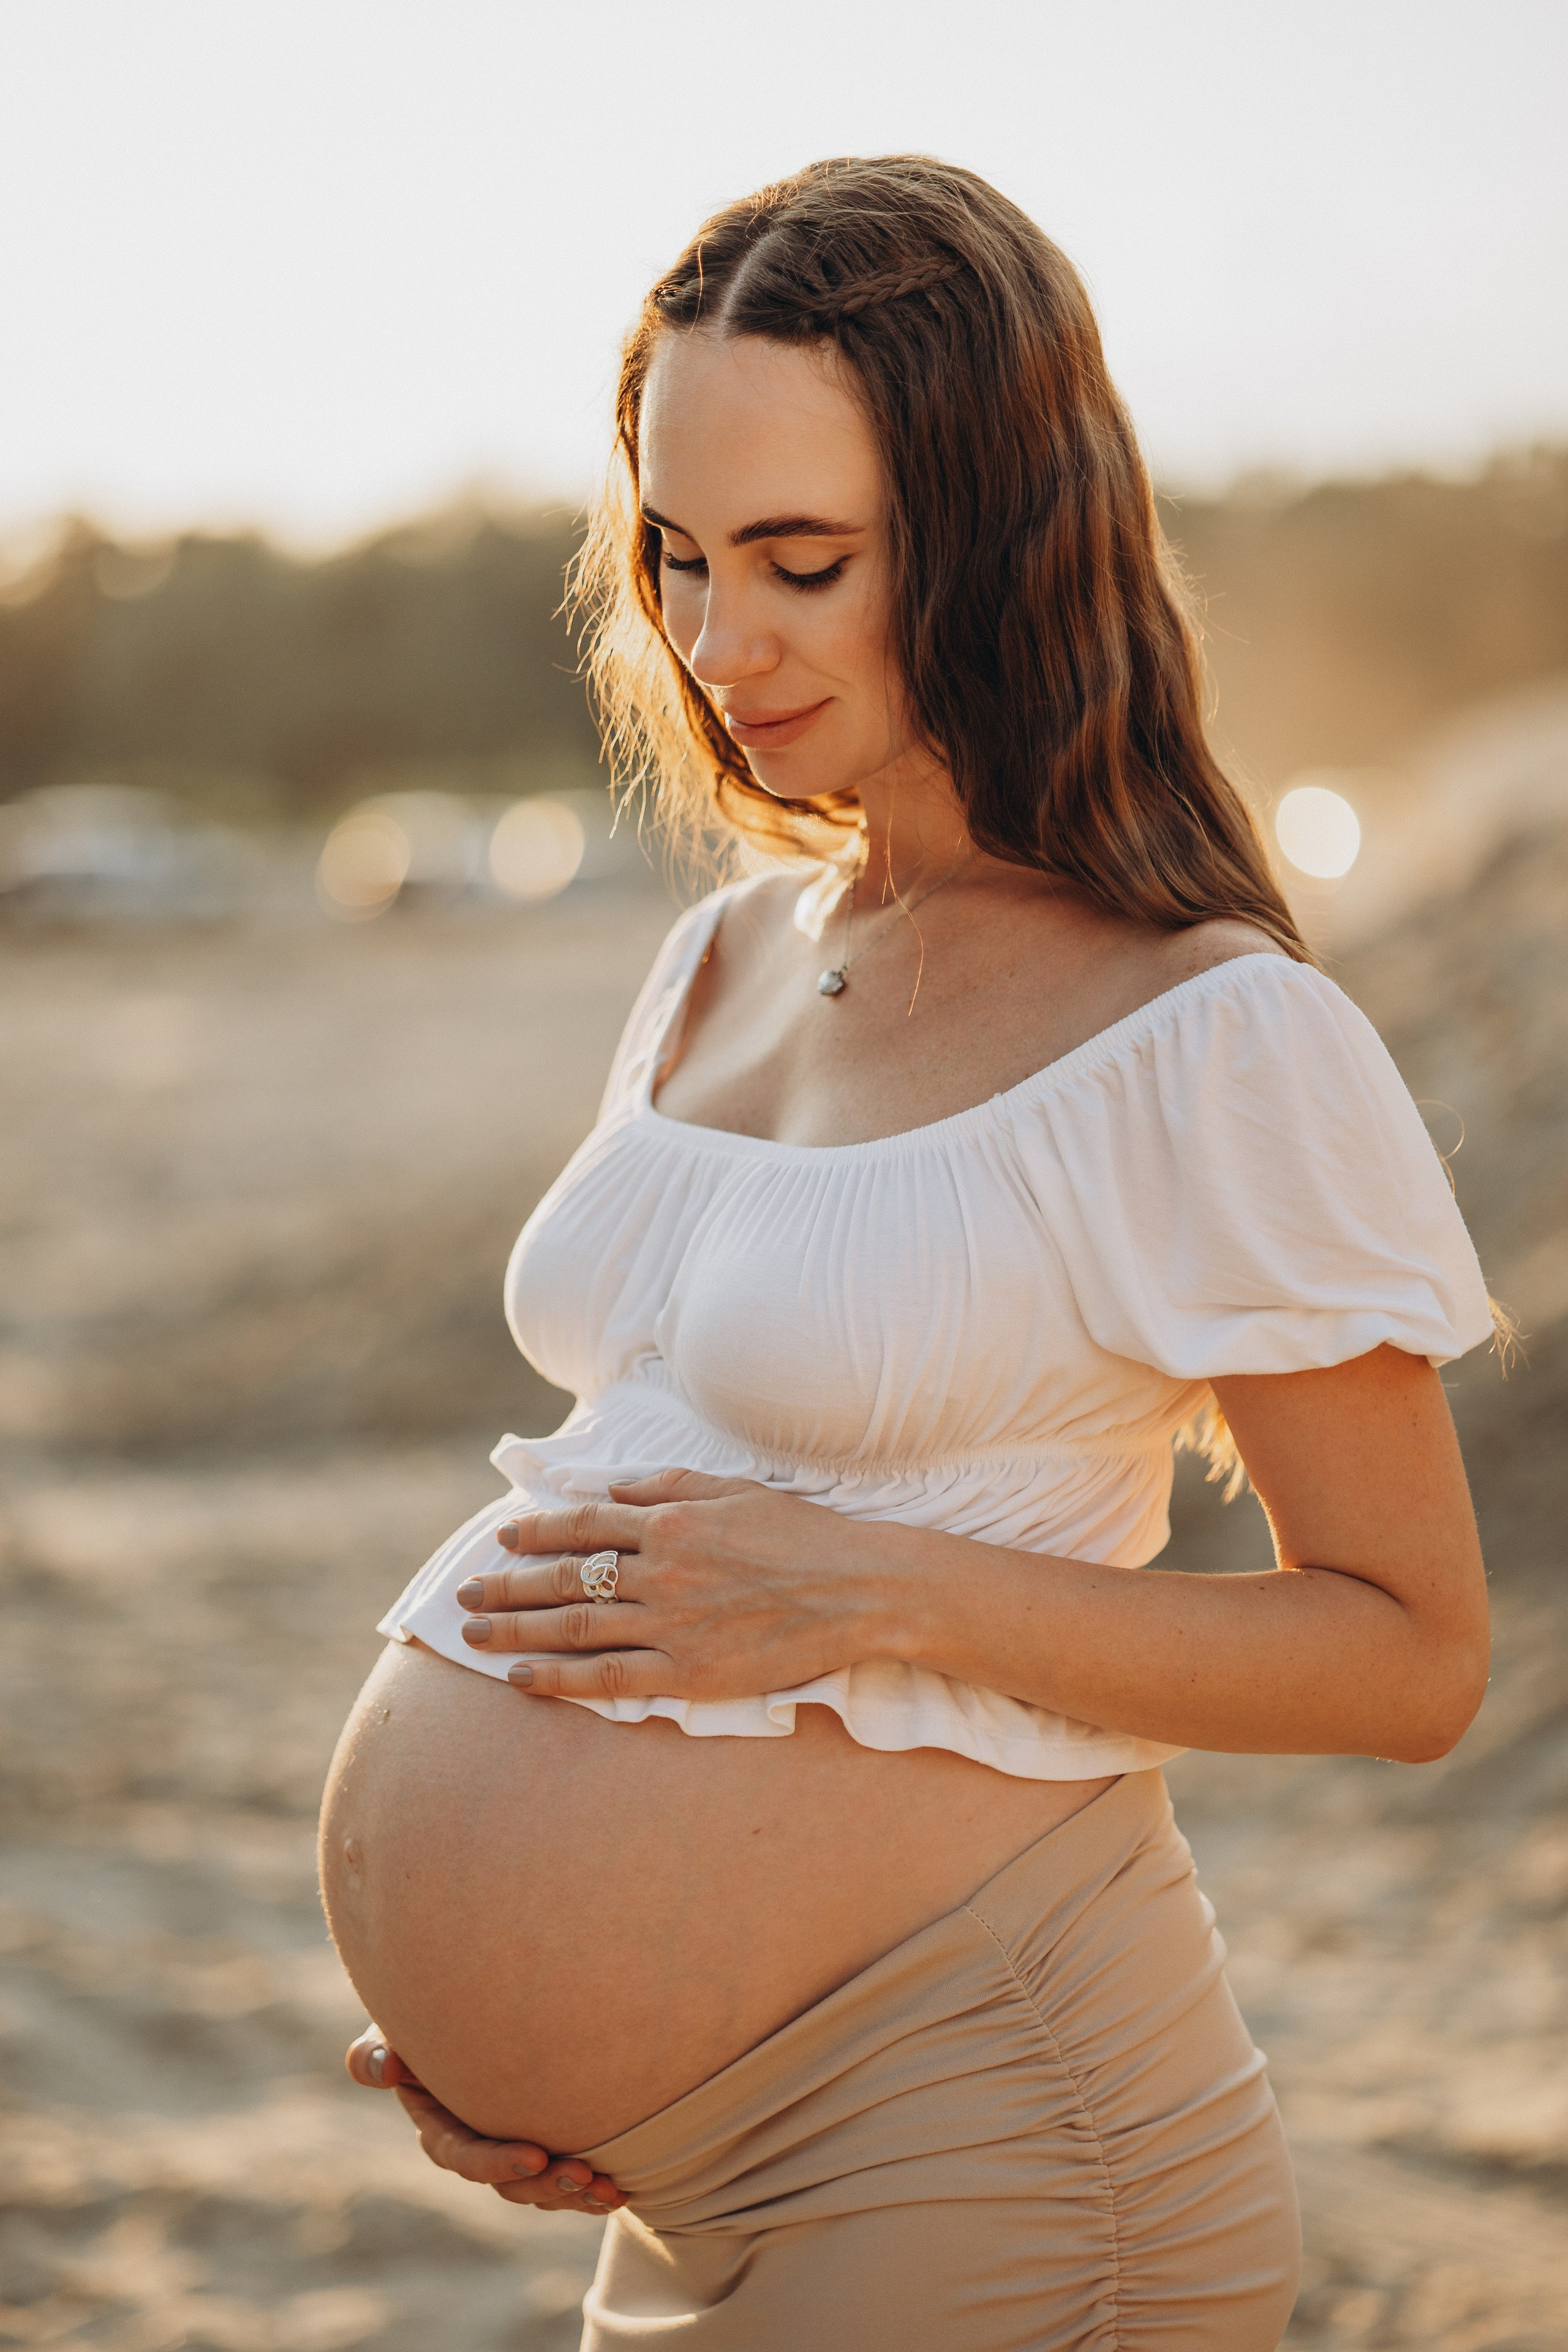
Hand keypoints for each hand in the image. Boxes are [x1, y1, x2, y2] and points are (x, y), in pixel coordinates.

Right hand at [345, 2025, 626, 2212]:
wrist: (475, 2001)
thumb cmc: (429, 2010)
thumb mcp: (395, 2027)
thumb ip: (377, 2050)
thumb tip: (383, 2068)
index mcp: (440, 2126)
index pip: (462, 2155)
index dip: (494, 2161)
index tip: (533, 2155)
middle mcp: (476, 2145)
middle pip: (509, 2181)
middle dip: (545, 2184)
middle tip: (583, 2174)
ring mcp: (511, 2146)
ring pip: (541, 2187)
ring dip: (574, 2193)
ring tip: (609, 2189)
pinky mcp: (544, 2141)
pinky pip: (564, 2175)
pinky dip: (590, 2188)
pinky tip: (620, 2188)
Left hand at [453, 1470, 889, 1701]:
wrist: (859, 1589)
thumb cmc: (802, 1535)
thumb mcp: (735, 1489)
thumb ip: (667, 1486)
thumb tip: (609, 1491)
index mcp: (672, 1521)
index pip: (583, 1526)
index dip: (536, 1532)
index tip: (502, 1538)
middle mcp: (662, 1570)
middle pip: (564, 1577)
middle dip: (506, 1586)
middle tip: (464, 1596)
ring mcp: (672, 1623)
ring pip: (573, 1626)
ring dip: (515, 1631)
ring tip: (473, 1635)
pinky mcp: (688, 1672)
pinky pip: (608, 1676)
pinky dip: (557, 1679)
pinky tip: (522, 1679)